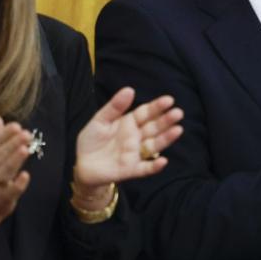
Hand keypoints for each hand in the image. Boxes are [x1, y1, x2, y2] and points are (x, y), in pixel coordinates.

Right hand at [0, 117, 32, 219]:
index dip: (3, 134)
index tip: (16, 125)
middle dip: (12, 144)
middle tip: (27, 134)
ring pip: (4, 171)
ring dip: (15, 160)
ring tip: (26, 149)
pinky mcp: (3, 198)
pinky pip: (11, 191)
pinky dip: (18, 183)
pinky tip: (26, 175)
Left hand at [73, 88, 183, 207]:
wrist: (82, 165)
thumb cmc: (91, 141)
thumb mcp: (99, 120)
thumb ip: (114, 107)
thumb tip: (130, 89)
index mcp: (130, 123)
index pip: (146, 113)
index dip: (157, 107)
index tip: (169, 100)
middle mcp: (136, 137)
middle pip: (154, 127)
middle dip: (166, 120)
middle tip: (178, 113)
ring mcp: (136, 153)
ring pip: (154, 145)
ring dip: (166, 139)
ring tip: (178, 130)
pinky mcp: (131, 169)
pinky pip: (145, 168)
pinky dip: (154, 166)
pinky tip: (163, 161)